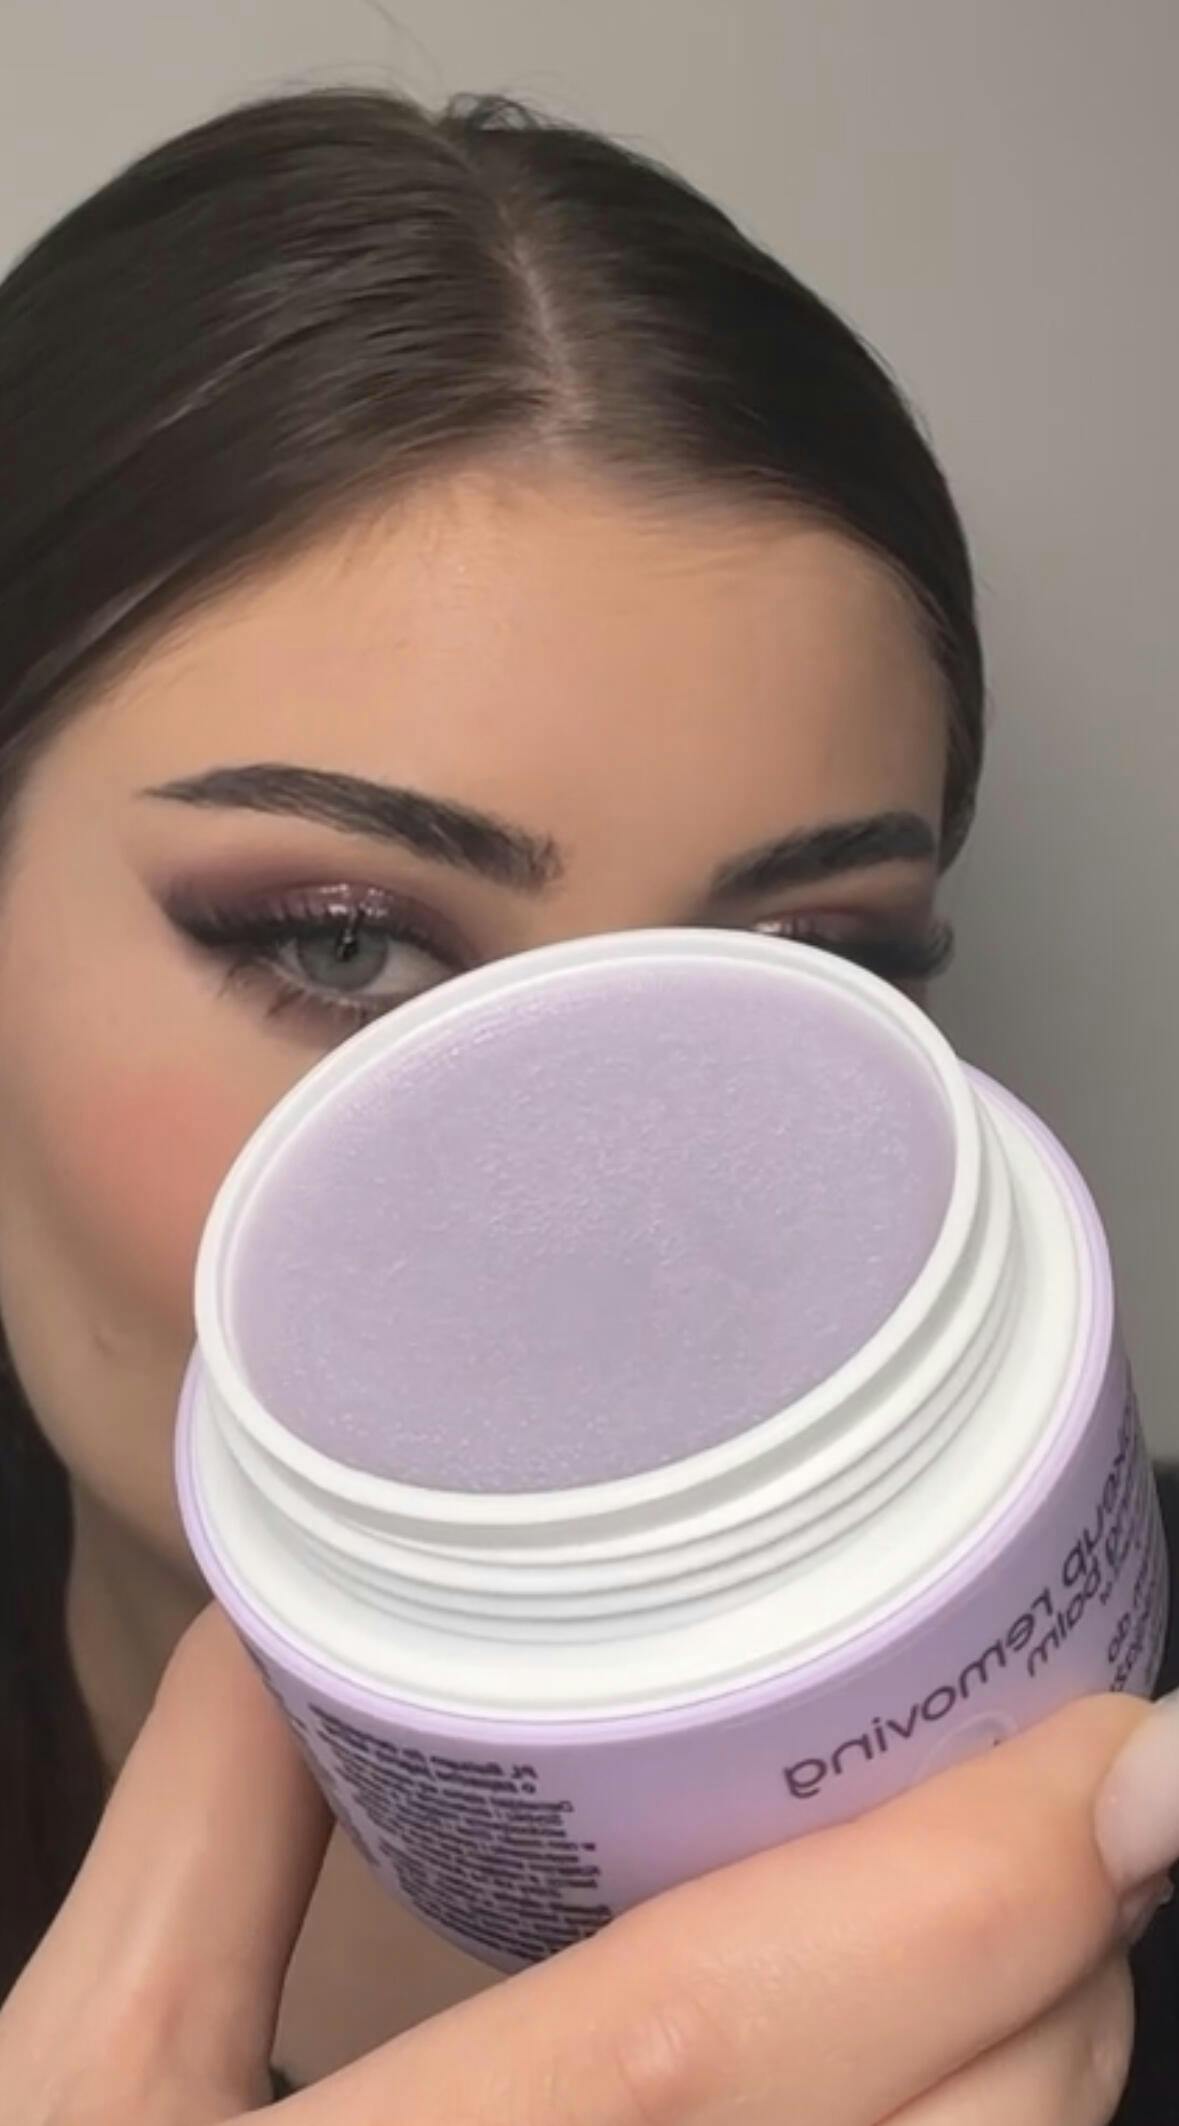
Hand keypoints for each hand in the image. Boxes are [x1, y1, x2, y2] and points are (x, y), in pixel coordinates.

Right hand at [2, 1605, 1167, 2123]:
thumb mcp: (85, 2061)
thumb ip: (204, 1807)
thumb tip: (310, 1600)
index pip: (693, 2046)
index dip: (945, 1898)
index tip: (1125, 1748)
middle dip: (1061, 1966)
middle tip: (1099, 1779)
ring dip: (1055, 2069)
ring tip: (1054, 1902)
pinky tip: (966, 2062)